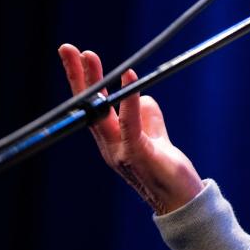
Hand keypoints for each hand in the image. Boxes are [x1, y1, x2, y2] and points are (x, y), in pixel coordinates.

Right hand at [59, 44, 203, 213]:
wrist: (181, 200)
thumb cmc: (167, 169)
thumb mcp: (155, 134)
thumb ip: (145, 114)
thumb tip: (138, 94)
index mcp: (110, 139)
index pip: (91, 105)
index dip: (83, 81)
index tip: (76, 54)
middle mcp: (108, 144)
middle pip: (87, 106)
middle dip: (78, 76)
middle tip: (68, 49)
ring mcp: (119, 151)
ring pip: (100, 112)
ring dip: (94, 81)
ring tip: (89, 56)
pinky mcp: (136, 154)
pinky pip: (129, 122)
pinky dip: (127, 99)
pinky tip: (128, 78)